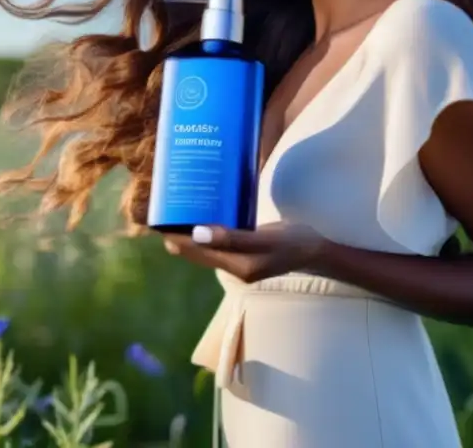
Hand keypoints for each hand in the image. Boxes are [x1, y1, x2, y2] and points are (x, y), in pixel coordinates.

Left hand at [161, 222, 326, 283]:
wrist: (317, 251)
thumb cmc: (294, 242)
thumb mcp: (265, 239)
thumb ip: (233, 238)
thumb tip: (196, 233)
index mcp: (235, 266)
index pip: (193, 251)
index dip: (173, 235)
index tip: (156, 218)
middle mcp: (232, 266)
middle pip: (193, 251)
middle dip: (176, 232)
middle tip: (162, 207)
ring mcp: (237, 261)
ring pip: (202, 247)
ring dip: (188, 231)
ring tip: (175, 208)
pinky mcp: (242, 252)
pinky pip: (215, 242)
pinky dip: (204, 229)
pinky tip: (201, 213)